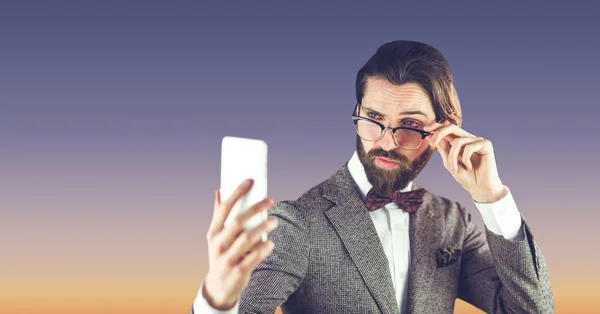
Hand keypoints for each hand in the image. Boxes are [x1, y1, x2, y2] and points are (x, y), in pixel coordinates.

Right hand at [203, 179, 278, 309]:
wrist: (218, 289)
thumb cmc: (221, 257)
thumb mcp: (216, 238)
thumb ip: (219, 216)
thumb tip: (219, 191)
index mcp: (213, 233)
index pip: (224, 208)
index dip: (237, 193)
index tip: (250, 181)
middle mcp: (218, 244)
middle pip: (238, 221)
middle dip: (255, 208)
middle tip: (270, 200)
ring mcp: (227, 258)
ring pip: (247, 239)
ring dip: (262, 228)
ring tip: (274, 221)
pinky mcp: (238, 271)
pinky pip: (253, 258)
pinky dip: (263, 249)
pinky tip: (270, 244)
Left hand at [424, 122, 507, 202]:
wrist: (478, 188)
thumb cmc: (465, 176)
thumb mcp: (448, 162)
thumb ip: (442, 149)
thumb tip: (431, 135)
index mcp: (459, 142)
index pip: (447, 130)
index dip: (436, 127)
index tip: (425, 129)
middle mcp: (468, 139)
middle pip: (452, 127)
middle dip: (439, 133)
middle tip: (431, 143)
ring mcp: (477, 141)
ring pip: (458, 142)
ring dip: (452, 157)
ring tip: (454, 170)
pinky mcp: (486, 144)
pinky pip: (469, 147)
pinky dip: (465, 159)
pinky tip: (469, 167)